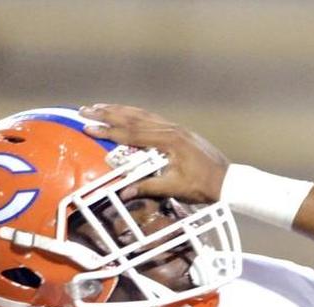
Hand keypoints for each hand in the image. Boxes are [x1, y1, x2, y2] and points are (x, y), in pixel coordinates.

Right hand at [78, 104, 228, 203]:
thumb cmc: (203, 186)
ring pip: (142, 114)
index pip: (132, 133)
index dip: (108, 130)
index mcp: (169, 141)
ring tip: (99, 106)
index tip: (88, 127)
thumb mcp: (175, 188)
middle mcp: (171, 129)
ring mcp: (176, 127)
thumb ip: (148, 188)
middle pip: (133, 117)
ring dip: (119, 109)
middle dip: (107, 113)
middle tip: (84, 110)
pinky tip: (126, 112)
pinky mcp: (179, 130)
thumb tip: (123, 193)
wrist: (229, 180)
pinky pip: (153, 117)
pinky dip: (136, 113)